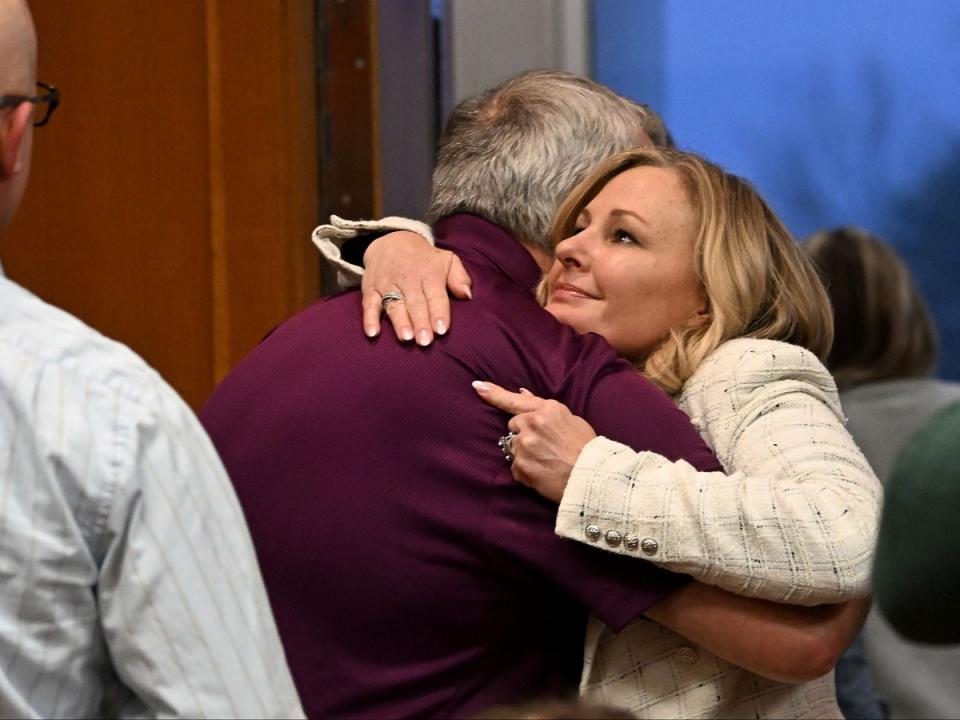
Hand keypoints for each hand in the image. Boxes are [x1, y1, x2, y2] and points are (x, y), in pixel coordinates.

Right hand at [362, 231, 471, 344]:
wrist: (390, 241)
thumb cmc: (424, 259)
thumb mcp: (447, 259)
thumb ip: (459, 277)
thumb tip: (467, 295)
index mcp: (429, 272)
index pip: (435, 295)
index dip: (439, 312)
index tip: (442, 329)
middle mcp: (408, 278)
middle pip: (415, 303)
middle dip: (420, 322)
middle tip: (425, 341)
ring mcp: (387, 283)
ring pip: (394, 304)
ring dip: (399, 321)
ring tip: (406, 338)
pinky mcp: (371, 289)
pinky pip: (369, 304)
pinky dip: (369, 318)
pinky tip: (372, 333)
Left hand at [473, 381, 596, 502]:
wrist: (593, 477)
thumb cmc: (587, 448)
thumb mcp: (571, 420)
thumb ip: (545, 408)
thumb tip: (522, 394)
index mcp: (547, 409)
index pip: (515, 400)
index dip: (493, 393)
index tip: (478, 386)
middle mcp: (532, 424)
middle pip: (514, 425)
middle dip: (524, 432)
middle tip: (543, 445)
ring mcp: (524, 445)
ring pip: (514, 446)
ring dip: (525, 452)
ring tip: (546, 461)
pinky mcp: (520, 465)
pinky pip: (516, 466)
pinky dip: (525, 470)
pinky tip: (542, 473)